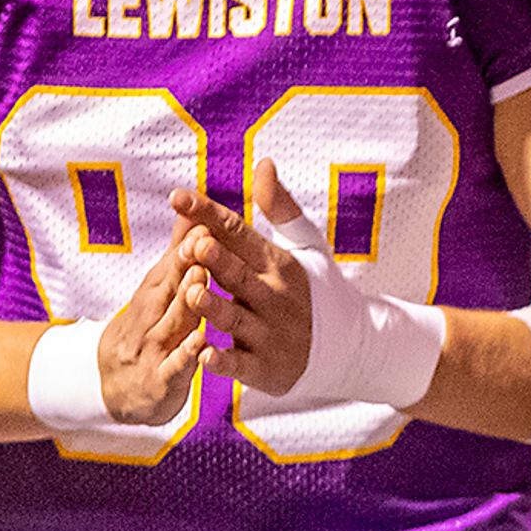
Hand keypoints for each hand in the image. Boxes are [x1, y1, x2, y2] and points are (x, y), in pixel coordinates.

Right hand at [93, 228, 214, 425]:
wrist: (106, 390)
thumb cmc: (142, 333)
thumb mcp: (153, 295)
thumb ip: (175, 259)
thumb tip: (191, 215)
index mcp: (152, 298)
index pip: (168, 268)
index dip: (184, 247)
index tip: (201, 221)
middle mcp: (149, 320)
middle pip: (167, 290)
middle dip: (184, 264)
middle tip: (202, 239)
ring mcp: (153, 351)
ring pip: (171, 324)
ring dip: (186, 301)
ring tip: (202, 277)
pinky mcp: (160, 384)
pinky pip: (174, 369)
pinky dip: (186, 356)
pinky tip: (202, 344)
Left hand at [166, 166, 320, 397]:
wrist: (353, 347)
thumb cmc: (318, 290)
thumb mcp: (305, 246)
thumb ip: (279, 206)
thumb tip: (262, 162)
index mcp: (277, 262)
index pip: (239, 232)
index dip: (208, 214)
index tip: (177, 197)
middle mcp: (274, 296)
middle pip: (240, 275)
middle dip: (218, 260)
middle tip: (194, 244)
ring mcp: (270, 333)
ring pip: (236, 320)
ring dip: (215, 307)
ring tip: (193, 293)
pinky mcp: (267, 368)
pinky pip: (242, 366)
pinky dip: (224, 363)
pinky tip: (205, 356)